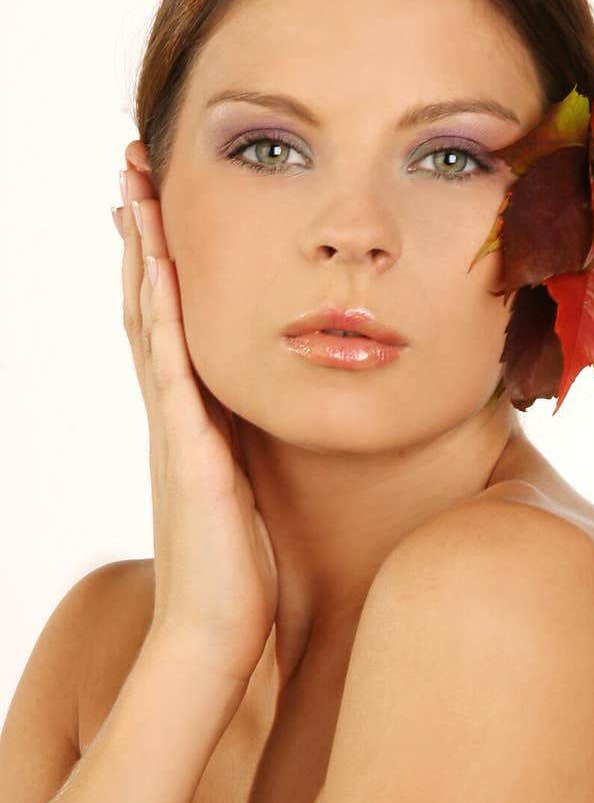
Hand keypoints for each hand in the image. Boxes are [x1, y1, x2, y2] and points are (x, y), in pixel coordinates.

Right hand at [112, 144, 278, 688]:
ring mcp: (174, 428)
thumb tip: (254, 423)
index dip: (157, 263)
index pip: (165, 325)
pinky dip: (164, 315)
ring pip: (151, 322)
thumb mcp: (243, 492)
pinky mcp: (190, 452)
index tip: (152, 205)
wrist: (215, 635)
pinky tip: (162, 268)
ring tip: (133, 188)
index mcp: (188, 420)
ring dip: (144, 253)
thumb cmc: (236, 573)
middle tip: (130, 167)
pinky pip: (173, 369)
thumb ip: (241, 450)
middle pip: (148, 305)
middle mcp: (173, 413)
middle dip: (142, 234)